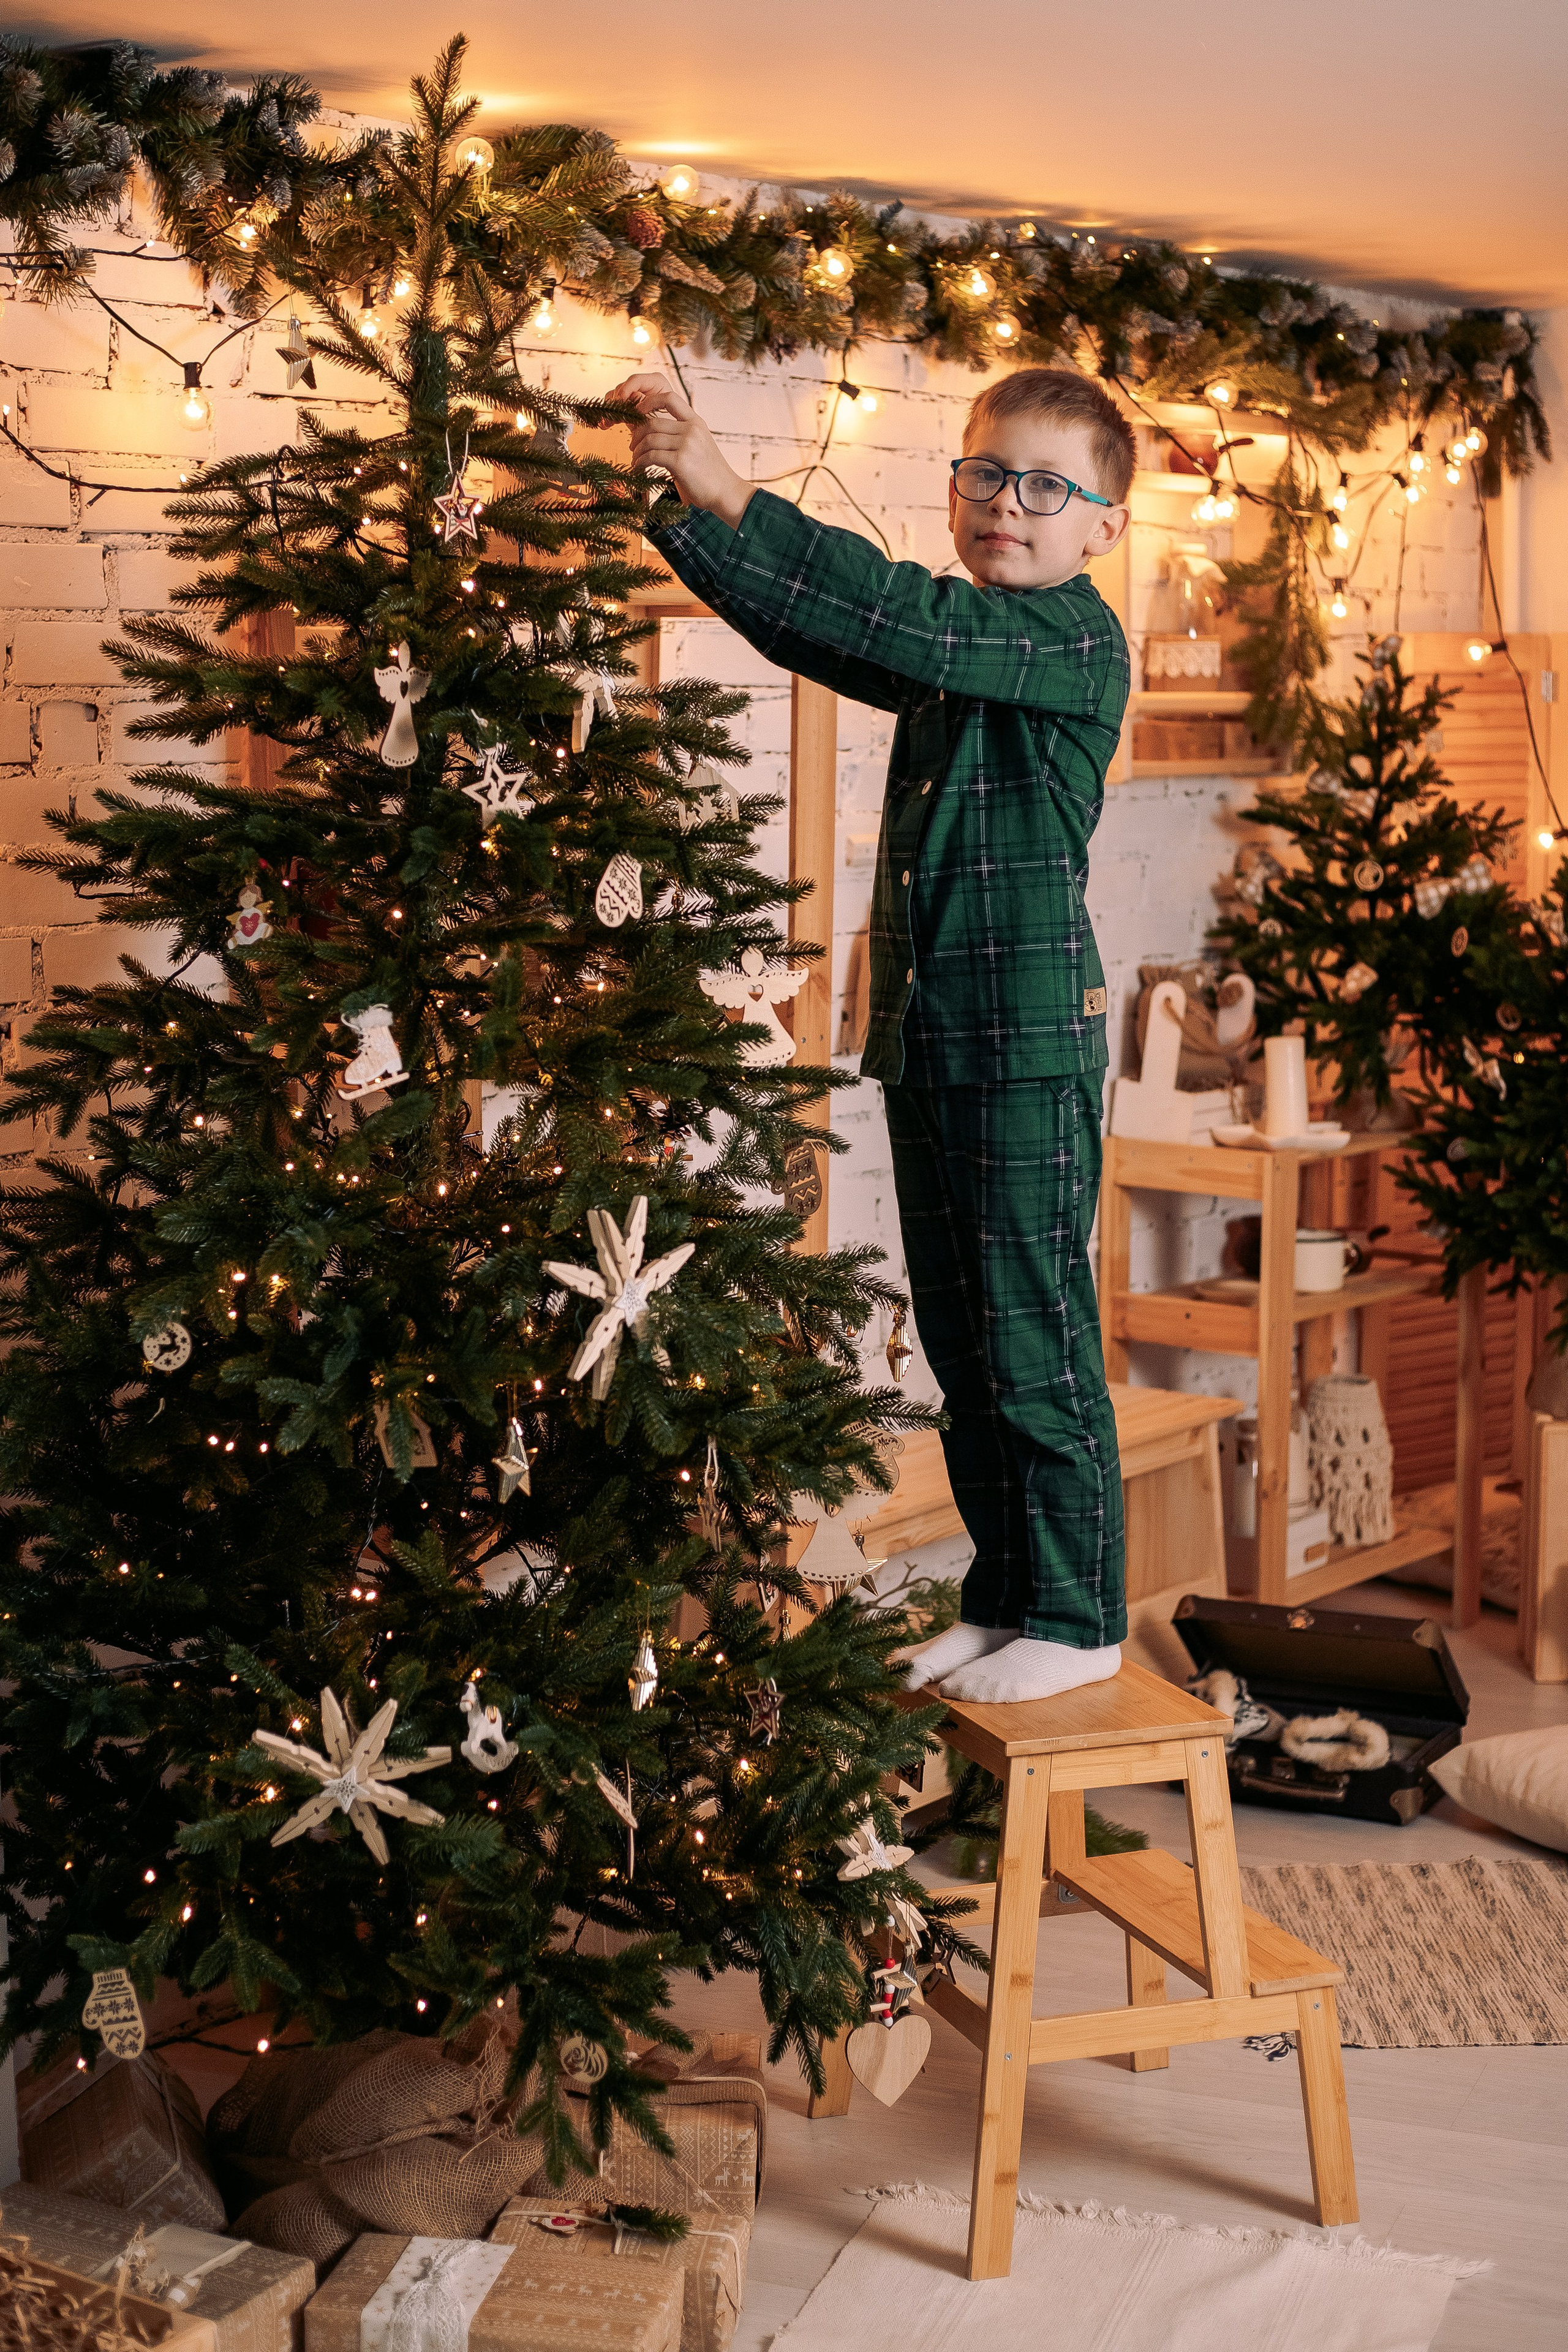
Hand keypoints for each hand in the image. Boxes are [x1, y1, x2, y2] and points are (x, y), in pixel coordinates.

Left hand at [605, 372, 753, 528]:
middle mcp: (691, 429)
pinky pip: (651, 456)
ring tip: (636, 460)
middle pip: (653, 423)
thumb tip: (657, 431)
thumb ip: (682, 434)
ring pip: (649, 439)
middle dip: (637, 435)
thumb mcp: (700, 445)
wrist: (726, 492)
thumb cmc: (710, 473)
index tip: (638, 412)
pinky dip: (641, 462)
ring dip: (637, 451)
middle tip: (633, 447)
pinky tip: (639, 468)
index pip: (669, 398)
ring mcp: (686, 444)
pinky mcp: (680, 461)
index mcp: (696, 421)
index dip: (649, 401)